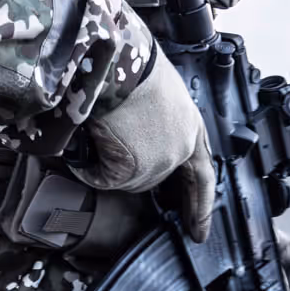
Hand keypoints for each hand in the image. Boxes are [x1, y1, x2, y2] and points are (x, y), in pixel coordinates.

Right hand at [75, 50, 215, 242]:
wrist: (117, 59)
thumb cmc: (135, 65)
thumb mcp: (163, 93)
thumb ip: (162, 120)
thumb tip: (141, 136)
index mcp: (192, 128)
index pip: (202, 176)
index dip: (200, 206)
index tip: (199, 231)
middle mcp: (181, 149)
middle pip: (152, 178)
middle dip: (130, 167)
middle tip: (114, 148)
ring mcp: (158, 163)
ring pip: (124, 180)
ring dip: (107, 162)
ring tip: (98, 129)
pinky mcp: (131, 170)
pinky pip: (100, 178)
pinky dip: (87, 164)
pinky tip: (87, 140)